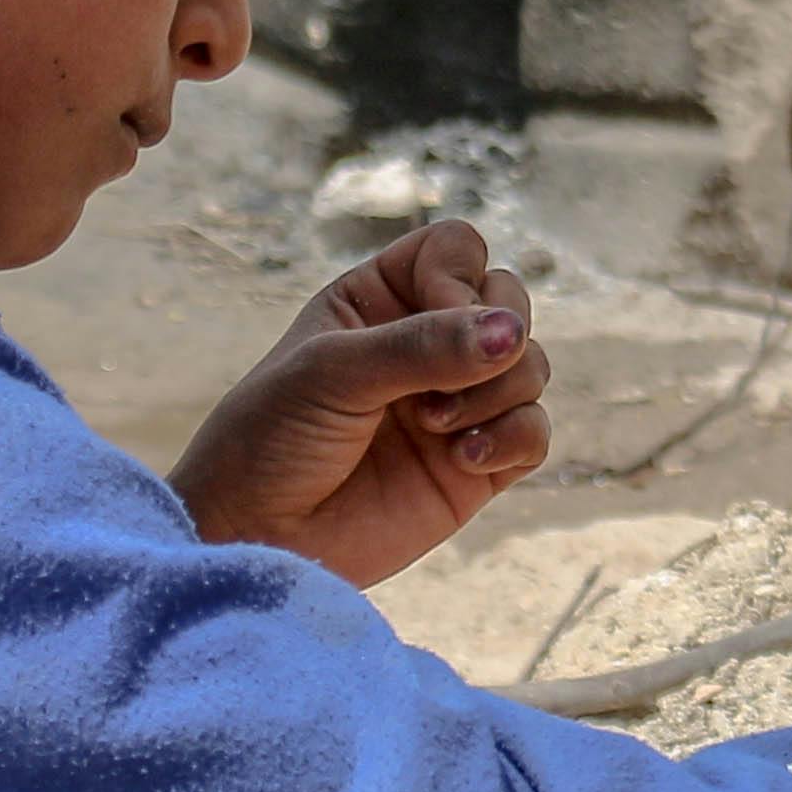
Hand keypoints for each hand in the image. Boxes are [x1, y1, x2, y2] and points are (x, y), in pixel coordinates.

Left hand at [171, 219, 555, 586]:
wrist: (256, 539)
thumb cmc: (270, 441)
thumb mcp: (332, 373)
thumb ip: (422, 346)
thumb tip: (513, 332)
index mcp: (379, 300)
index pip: (457, 251)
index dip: (459, 279)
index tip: (428, 325)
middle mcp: (425, 346)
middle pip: (509, 302)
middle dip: (492, 340)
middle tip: (435, 389)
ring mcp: (456, 405)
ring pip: (530, 366)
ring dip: (495, 394)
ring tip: (435, 428)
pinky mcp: (477, 466)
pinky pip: (534, 433)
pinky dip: (512, 439)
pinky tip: (461, 459)